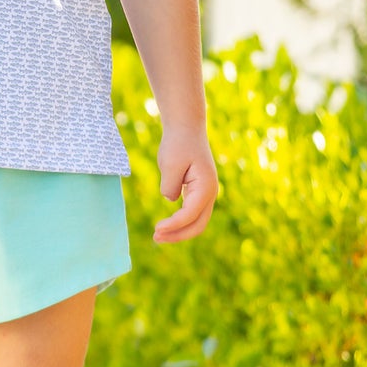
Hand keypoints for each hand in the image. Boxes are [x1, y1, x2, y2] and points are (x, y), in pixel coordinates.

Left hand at [153, 123, 216, 242]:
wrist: (186, 129)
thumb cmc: (178, 143)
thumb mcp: (170, 163)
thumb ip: (170, 185)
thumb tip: (170, 199)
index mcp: (206, 187)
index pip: (190, 214)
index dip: (173, 225)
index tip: (156, 229)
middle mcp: (210, 193)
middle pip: (198, 225)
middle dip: (178, 235)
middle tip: (155, 238)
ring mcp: (206, 194)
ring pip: (196, 221)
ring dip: (178, 231)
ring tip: (158, 236)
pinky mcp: (198, 193)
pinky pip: (191, 214)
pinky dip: (180, 223)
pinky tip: (166, 226)